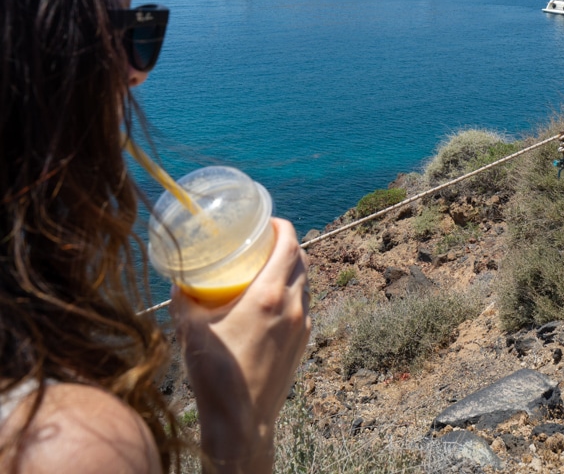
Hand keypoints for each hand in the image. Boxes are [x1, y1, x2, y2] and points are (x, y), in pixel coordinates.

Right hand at [171, 218, 310, 473]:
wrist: (242, 424)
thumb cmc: (215, 377)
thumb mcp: (190, 329)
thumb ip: (183, 298)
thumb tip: (177, 278)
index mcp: (269, 295)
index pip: (289, 244)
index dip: (281, 226)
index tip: (266, 221)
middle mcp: (291, 306)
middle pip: (301, 259)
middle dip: (286, 243)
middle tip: (264, 240)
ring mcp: (301, 325)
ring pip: (304, 282)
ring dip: (291, 268)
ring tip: (267, 267)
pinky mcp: (302, 342)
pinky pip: (302, 304)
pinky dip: (292, 293)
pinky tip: (271, 300)